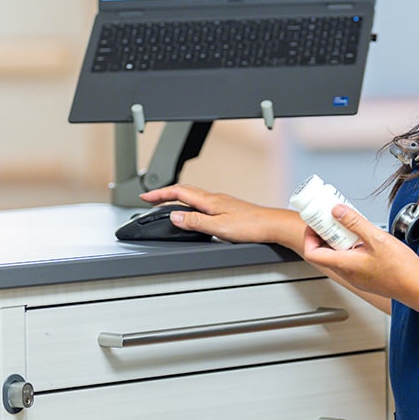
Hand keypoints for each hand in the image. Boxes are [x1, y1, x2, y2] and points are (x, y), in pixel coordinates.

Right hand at [139, 184, 305, 249]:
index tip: (145, 197)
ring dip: (176, 199)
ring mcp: (222, 203)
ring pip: (193, 197)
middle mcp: (215, 198)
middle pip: (184, 192)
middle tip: (150, 200)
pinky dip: (189, 205)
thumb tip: (174, 216)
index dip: (159, 194)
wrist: (273, 225)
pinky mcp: (228, 209)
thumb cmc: (252, 226)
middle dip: (164, 195)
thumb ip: (195, 222)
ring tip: (165, 206)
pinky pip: (202, 203)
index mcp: (210, 201)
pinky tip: (192, 213)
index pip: (178, 192)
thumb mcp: (219, 227)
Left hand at [300, 203, 418, 311]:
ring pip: (337, 256)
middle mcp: (347, 273)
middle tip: (332, 218)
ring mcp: (356, 277)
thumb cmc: (402, 270)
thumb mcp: (376, 238)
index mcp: (345, 265)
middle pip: (324, 253)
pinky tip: (362, 237)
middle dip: (324, 233)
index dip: (309, 236)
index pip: (312, 253)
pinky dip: (350, 246)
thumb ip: (354, 222)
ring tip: (348, 225)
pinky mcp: (365, 276)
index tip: (316, 223)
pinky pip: (350, 260)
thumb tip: (336, 211)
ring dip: (338, 239)